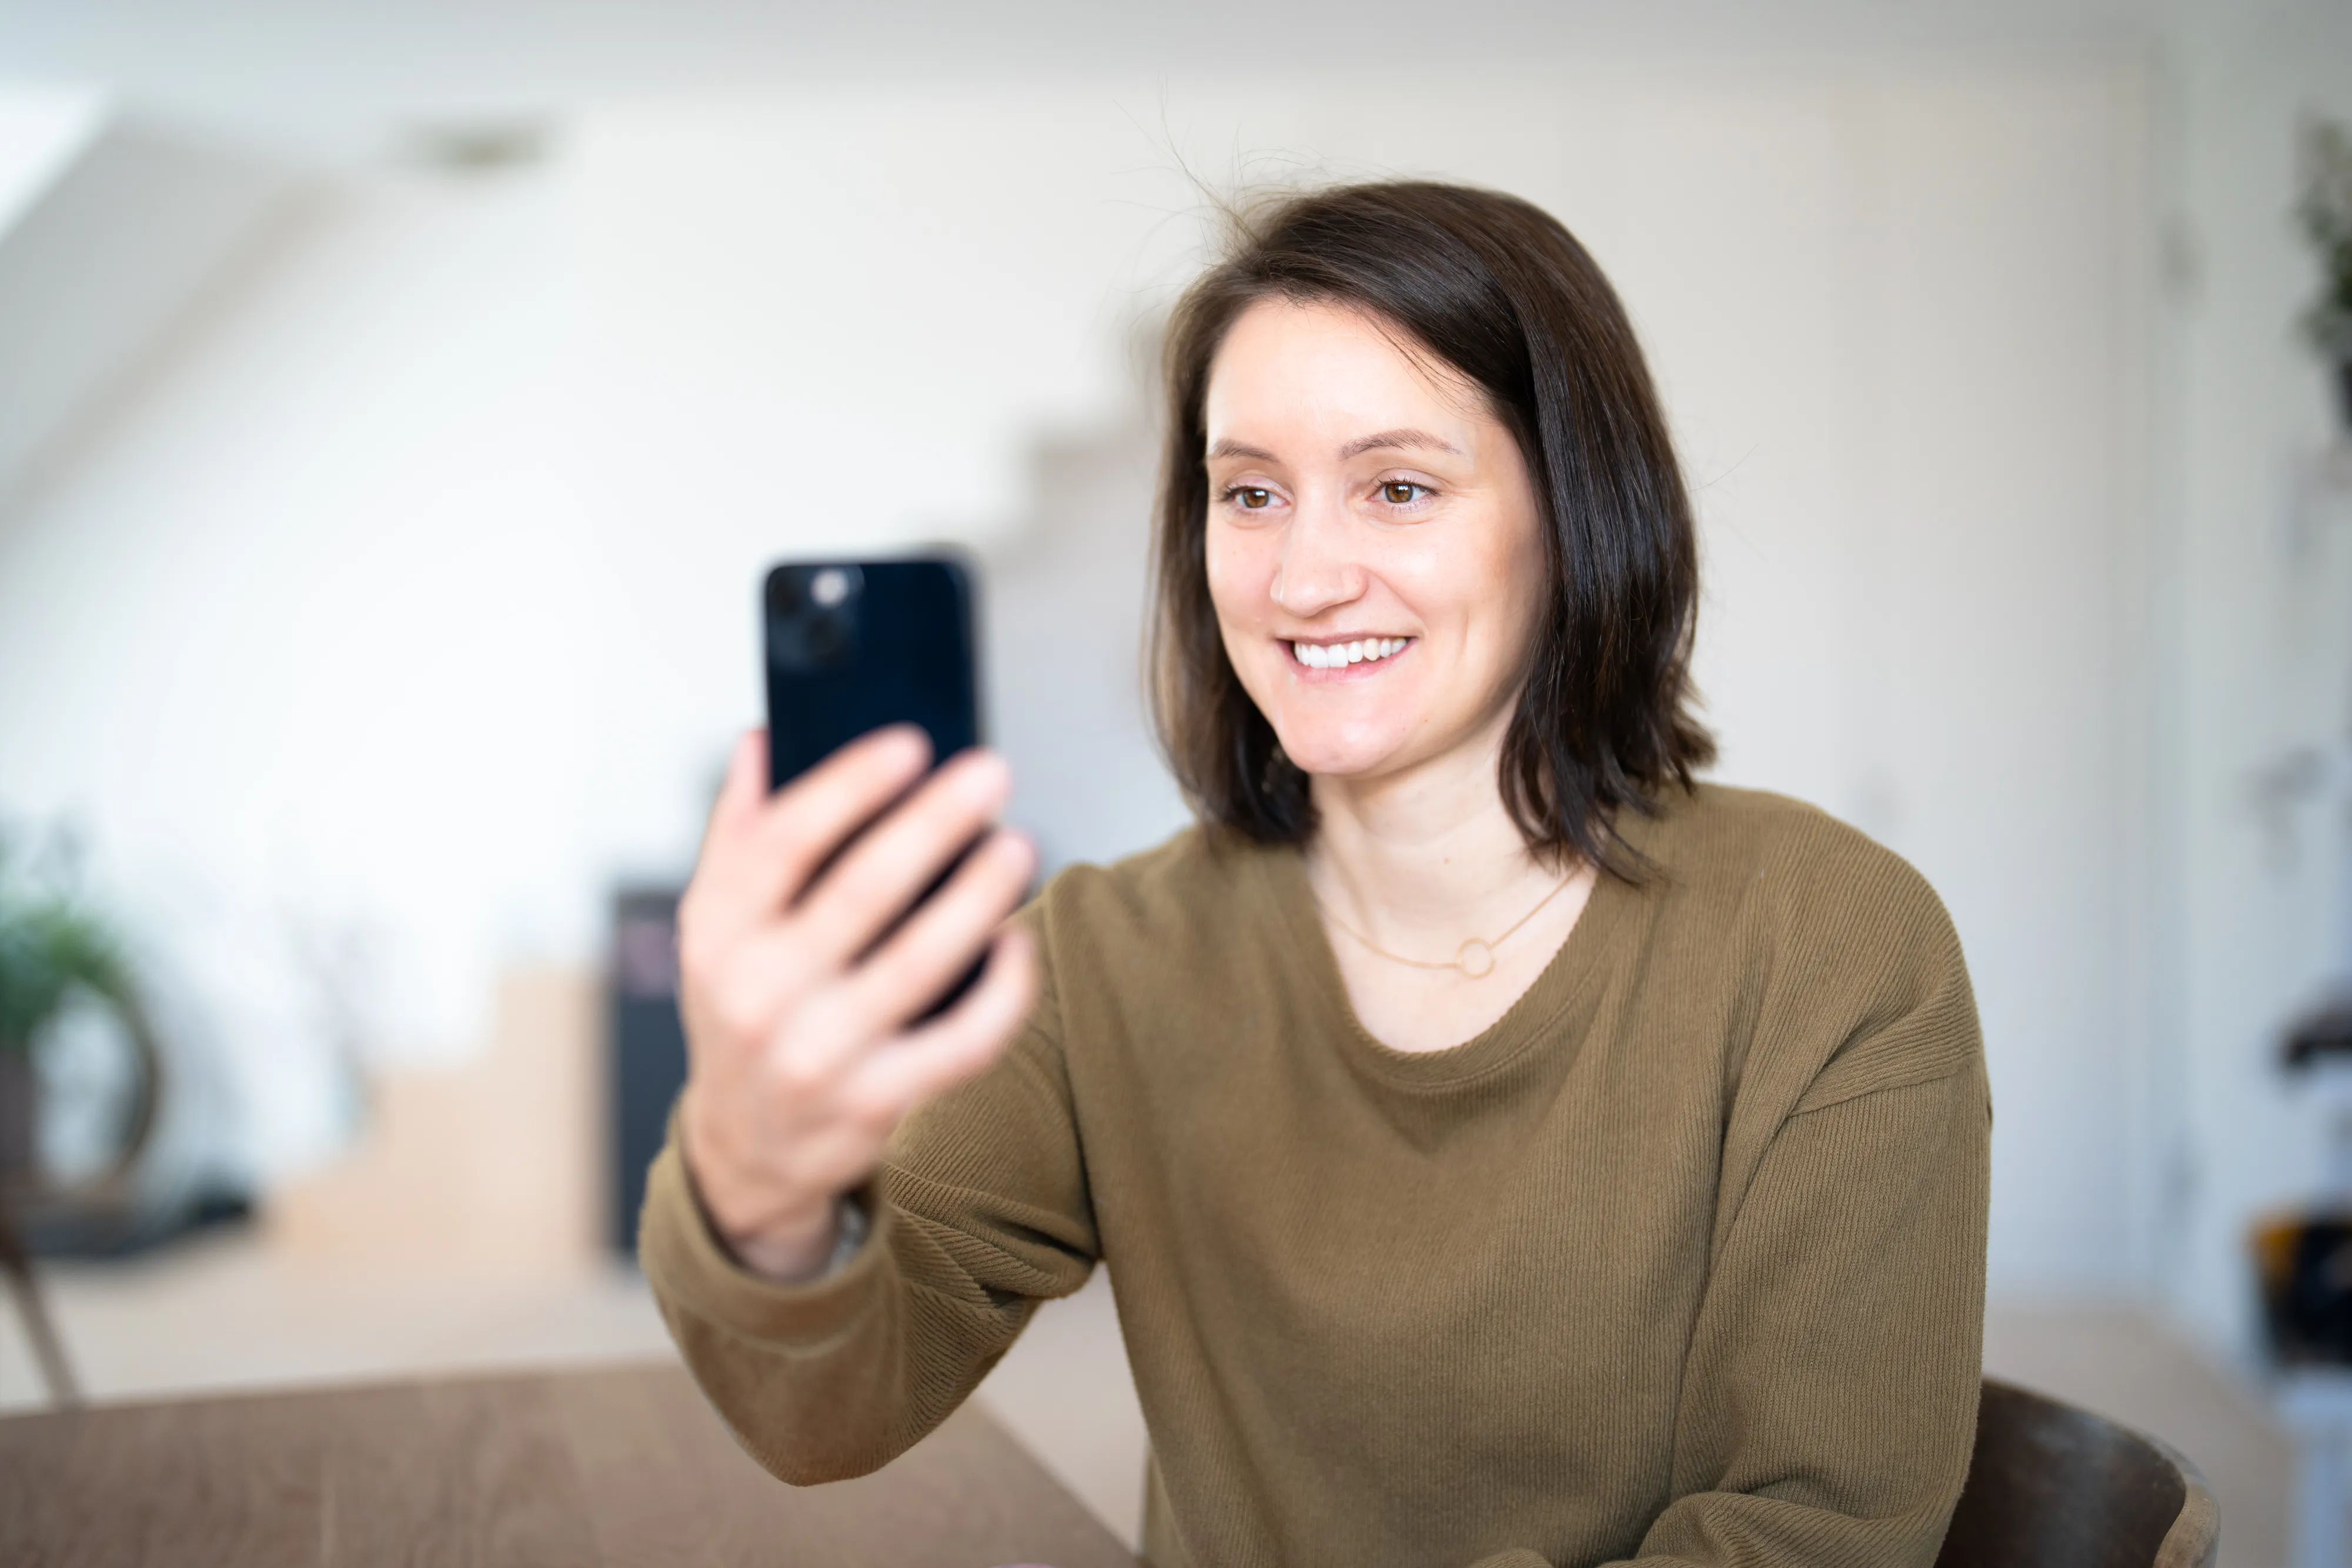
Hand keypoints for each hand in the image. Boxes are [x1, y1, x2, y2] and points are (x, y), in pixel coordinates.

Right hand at [675, 726, 1038, 1281]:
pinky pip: (961, 1040)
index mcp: (720, 933)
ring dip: (979, 896)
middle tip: (991, 772)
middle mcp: (760, 994)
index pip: (784, 841)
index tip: (911, 743)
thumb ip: (737, 832)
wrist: (746, 1150)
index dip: (850, 785)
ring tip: (1017, 844)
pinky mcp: (876, 1102)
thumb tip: (762, 739)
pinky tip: (1017, 942)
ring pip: (921, 963)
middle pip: (862, 891)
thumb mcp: (713, 925)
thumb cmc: (742, 1011)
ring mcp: (819, 1054)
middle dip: (935, 823)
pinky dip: (1001, 990)